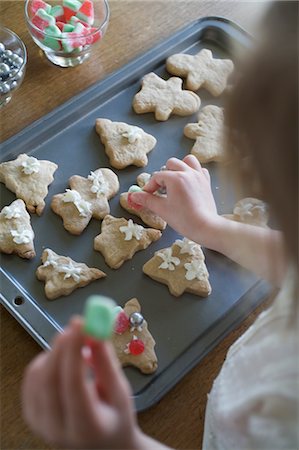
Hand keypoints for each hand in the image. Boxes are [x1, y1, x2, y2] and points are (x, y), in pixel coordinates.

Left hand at [22, 318, 140, 448]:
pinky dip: (48, 360)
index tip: (81, 323)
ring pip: (38, 374)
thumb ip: (107, 363)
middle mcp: (57, 428)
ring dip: (57, 351)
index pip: (74, 384)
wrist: (102, 447)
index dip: (75, 350)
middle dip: (62, 345)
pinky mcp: (30, 413)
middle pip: (49, 379)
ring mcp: (39, 423)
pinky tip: (65, 360)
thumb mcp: (121, 392)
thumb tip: (96, 331)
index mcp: (86, 427)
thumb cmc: (116, 419)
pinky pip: (32, 377)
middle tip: (77, 323)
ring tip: (79, 346)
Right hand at [130, 155, 219, 246]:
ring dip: (179, 167)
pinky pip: (199, 169)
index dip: (149, 187)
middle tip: (161, 190)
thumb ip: (147, 200)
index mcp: (175, 178)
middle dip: (164, 175)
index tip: (147, 196)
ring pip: (187, 161)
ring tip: (175, 180)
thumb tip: (134, 196)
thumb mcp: (162, 209)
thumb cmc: (184, 219)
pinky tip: (188, 183)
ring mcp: (199, 176)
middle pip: (171, 164)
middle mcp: (187, 172)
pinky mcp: (206, 182)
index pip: (157, 177)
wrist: (205, 227)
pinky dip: (193, 172)